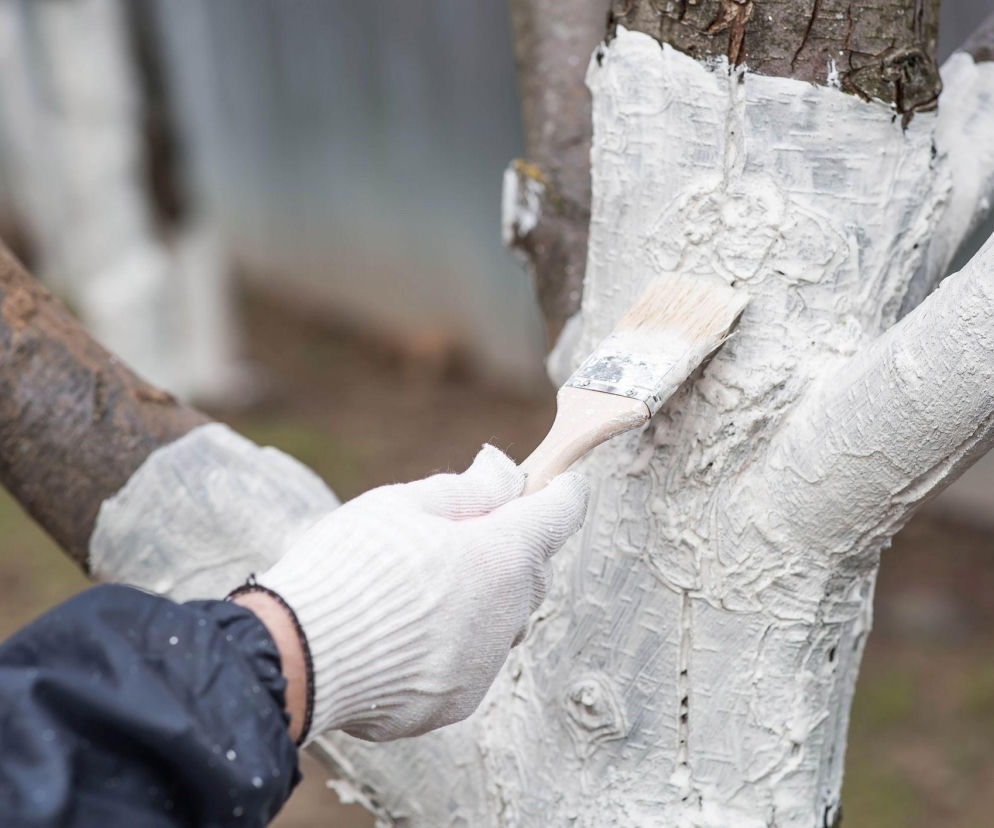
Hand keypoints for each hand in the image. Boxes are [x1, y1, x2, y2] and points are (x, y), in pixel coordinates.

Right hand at [243, 445, 587, 742]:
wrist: (295, 656)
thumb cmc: (347, 567)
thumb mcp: (400, 504)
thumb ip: (466, 488)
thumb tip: (503, 472)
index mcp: (499, 556)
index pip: (559, 514)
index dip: (560, 492)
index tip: (557, 483)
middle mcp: (505, 615)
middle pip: (532, 570)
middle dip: (511, 546)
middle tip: (463, 531)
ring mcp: (483, 665)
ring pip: (502, 619)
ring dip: (482, 597)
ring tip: (422, 586)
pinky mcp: (456, 702)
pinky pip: (472, 661)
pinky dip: (453, 642)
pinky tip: (406, 632)